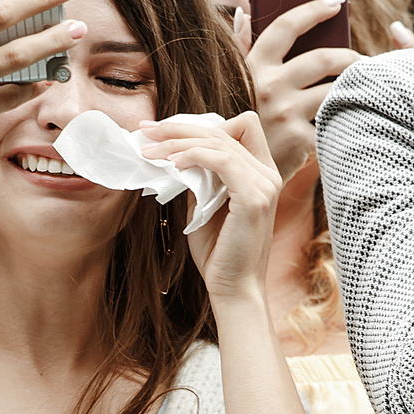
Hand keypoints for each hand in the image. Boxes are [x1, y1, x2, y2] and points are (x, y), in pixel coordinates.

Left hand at [139, 112, 284, 307]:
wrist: (234, 288)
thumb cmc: (219, 253)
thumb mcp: (204, 207)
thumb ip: (199, 179)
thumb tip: (175, 156)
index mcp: (260, 173)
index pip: (240, 126)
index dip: (204, 124)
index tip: (166, 131)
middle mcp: (267, 174)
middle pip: (224, 128)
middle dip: (179, 127)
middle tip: (146, 131)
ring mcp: (264, 185)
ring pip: (219, 141)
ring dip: (178, 141)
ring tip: (150, 151)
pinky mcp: (254, 198)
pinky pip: (221, 160)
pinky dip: (193, 156)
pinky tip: (173, 164)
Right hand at [231, 0, 359, 182]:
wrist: (239, 177)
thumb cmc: (242, 124)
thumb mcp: (235, 85)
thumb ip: (240, 47)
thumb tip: (243, 12)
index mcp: (253, 68)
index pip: (286, 26)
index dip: (313, 10)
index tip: (336, 2)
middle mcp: (269, 87)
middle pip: (323, 58)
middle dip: (350, 56)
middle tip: (363, 60)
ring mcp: (286, 113)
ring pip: (336, 89)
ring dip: (357, 85)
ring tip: (365, 86)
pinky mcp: (301, 139)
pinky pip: (335, 119)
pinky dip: (349, 115)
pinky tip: (358, 115)